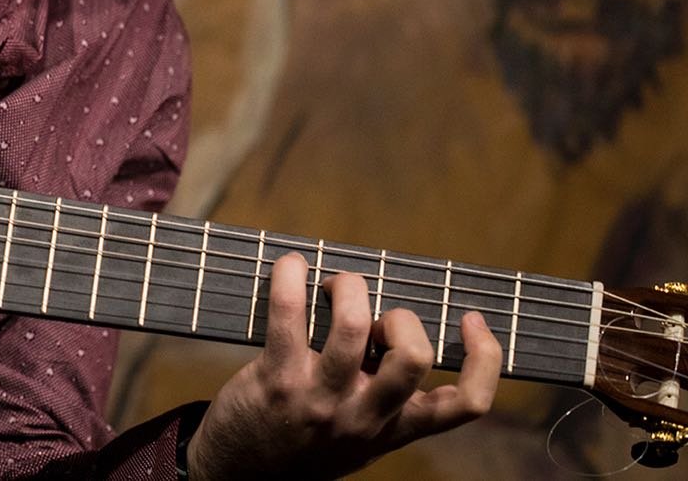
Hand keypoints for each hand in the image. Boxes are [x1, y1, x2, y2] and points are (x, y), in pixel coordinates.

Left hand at [187, 253, 501, 479]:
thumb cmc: (304, 441)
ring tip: (332, 286)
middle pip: (414, 357)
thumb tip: (392, 326)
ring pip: (352, 327)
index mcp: (395, 428)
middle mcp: (365, 416)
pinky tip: (289, 268)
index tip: (470, 320)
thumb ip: (384, 397)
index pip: (467, 404)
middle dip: (401, 318)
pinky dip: (289, 279)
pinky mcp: (278, 380)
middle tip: (372, 315)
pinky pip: (288, 315)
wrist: (243, 476)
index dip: (484, 357)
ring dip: (347, 288)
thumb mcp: (360, 435)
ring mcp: (321, 399)